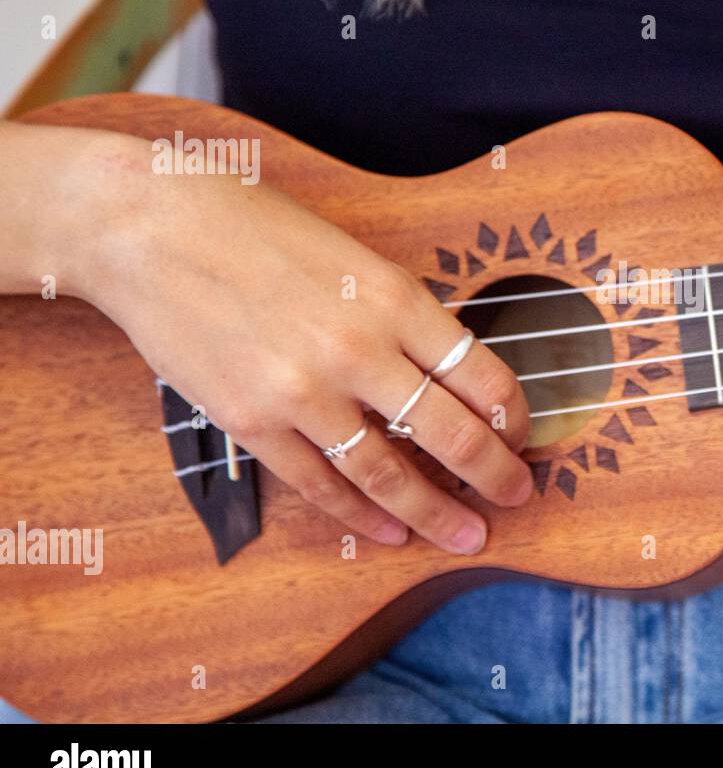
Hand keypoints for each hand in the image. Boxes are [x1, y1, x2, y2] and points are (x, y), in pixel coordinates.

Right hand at [70, 135, 531, 552]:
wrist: (153, 230)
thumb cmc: (259, 230)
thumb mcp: (356, 257)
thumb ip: (404, 316)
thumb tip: (451, 375)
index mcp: (398, 300)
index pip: (485, 377)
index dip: (516, 418)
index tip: (524, 437)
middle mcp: (360, 351)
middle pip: (454, 435)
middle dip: (496, 476)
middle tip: (518, 497)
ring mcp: (304, 393)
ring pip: (390, 475)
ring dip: (435, 513)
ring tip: (468, 536)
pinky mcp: (253, 423)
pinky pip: (321, 485)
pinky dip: (361, 515)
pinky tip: (390, 531)